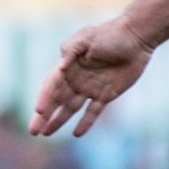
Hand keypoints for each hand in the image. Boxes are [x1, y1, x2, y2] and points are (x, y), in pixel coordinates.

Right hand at [28, 18, 154, 136]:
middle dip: (44, 116)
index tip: (39, 111)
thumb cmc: (109, 34)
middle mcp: (75, 79)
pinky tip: (76, 134)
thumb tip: (61, 67)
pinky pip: (93, 112)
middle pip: (56, 101)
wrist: (135, 38)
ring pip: (70, 109)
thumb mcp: (86, 37)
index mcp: (68, 66)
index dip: (44, 98)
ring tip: (46, 134)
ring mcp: (90, 88)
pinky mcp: (106, 95)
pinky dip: (85, 123)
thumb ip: (71, 49)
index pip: (51, 85)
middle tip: (33, 131)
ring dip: (58, 121)